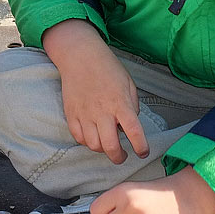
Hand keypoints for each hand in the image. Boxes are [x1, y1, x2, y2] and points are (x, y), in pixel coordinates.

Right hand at [43, 20, 147, 164]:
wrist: (80, 56)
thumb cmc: (107, 68)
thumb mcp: (128, 84)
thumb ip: (132, 106)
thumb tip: (127, 127)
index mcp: (120, 103)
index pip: (134, 131)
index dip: (140, 147)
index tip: (143, 152)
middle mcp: (102, 111)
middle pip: (110, 146)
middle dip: (118, 157)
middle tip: (122, 156)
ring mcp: (85, 114)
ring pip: (93, 145)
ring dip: (102, 149)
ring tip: (107, 144)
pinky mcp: (71, 114)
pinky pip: (78, 137)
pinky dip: (87, 141)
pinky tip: (93, 136)